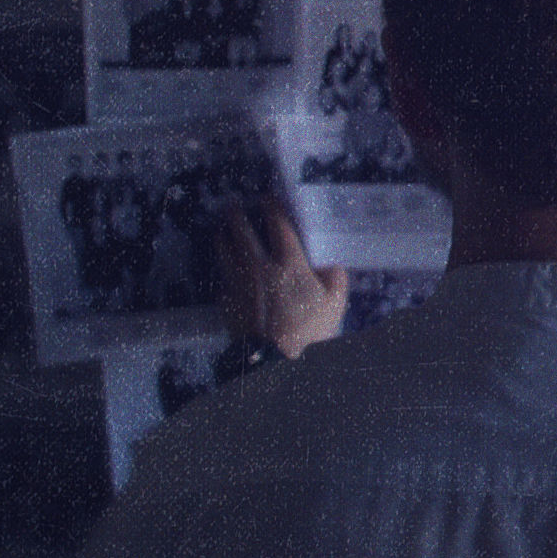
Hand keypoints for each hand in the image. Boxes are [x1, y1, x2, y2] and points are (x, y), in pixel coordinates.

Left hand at [218, 199, 346, 358]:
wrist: (273, 359)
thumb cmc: (308, 331)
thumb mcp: (335, 305)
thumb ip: (335, 280)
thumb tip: (330, 266)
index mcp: (289, 262)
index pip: (277, 224)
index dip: (271, 207)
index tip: (266, 197)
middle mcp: (259, 265)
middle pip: (242, 231)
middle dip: (237, 213)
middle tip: (233, 203)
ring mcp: (239, 281)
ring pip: (225, 250)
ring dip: (222, 235)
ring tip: (221, 227)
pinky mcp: (226, 299)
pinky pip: (221, 276)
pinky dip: (222, 266)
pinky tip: (223, 266)